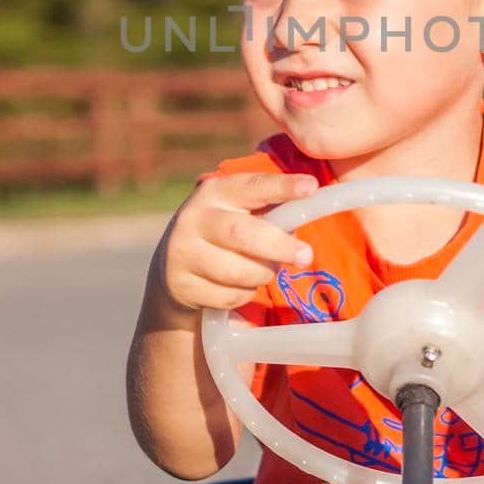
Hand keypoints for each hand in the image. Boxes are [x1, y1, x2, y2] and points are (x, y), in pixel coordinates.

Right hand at [160, 171, 316, 319]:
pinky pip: (230, 296)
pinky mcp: (182, 285)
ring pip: (240, 271)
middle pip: (242, 233)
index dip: (282, 187)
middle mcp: (194, 218)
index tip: (311, 187)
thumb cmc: (223, 232)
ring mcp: (183, 253)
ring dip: (263, 274)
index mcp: (215, 192)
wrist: (172, 266)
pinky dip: (245, 294)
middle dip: (279, 246)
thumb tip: (308, 211)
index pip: (252, 186)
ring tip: (264, 269)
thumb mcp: (239, 211)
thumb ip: (270, 210)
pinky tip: (239, 285)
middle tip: (306, 256)